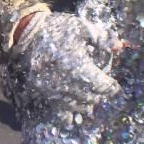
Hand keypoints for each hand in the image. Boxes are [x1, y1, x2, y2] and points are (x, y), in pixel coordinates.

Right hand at [1, 9, 124, 143]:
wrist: (24, 33)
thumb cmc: (56, 29)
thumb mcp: (81, 28)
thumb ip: (102, 38)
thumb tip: (120, 46)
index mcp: (79, 67)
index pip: (103, 86)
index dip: (111, 87)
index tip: (113, 85)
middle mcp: (67, 83)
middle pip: (91, 98)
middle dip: (98, 95)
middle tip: (101, 91)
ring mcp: (53, 91)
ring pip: (76, 106)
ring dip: (85, 105)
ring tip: (89, 101)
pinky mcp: (41, 93)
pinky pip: (58, 111)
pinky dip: (67, 114)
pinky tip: (72, 116)